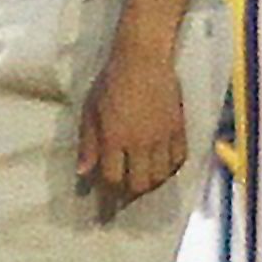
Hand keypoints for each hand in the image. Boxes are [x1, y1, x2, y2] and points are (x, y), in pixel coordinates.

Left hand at [77, 45, 187, 202]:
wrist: (143, 59)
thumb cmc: (111, 82)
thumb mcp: (91, 110)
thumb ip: (88, 143)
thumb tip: (83, 172)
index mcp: (114, 138)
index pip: (112, 178)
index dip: (108, 193)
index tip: (104, 202)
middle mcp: (140, 142)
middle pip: (139, 184)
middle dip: (130, 195)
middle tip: (125, 197)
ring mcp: (162, 137)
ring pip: (160, 176)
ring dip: (150, 185)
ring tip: (142, 184)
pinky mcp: (178, 129)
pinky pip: (179, 160)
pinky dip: (170, 170)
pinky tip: (162, 170)